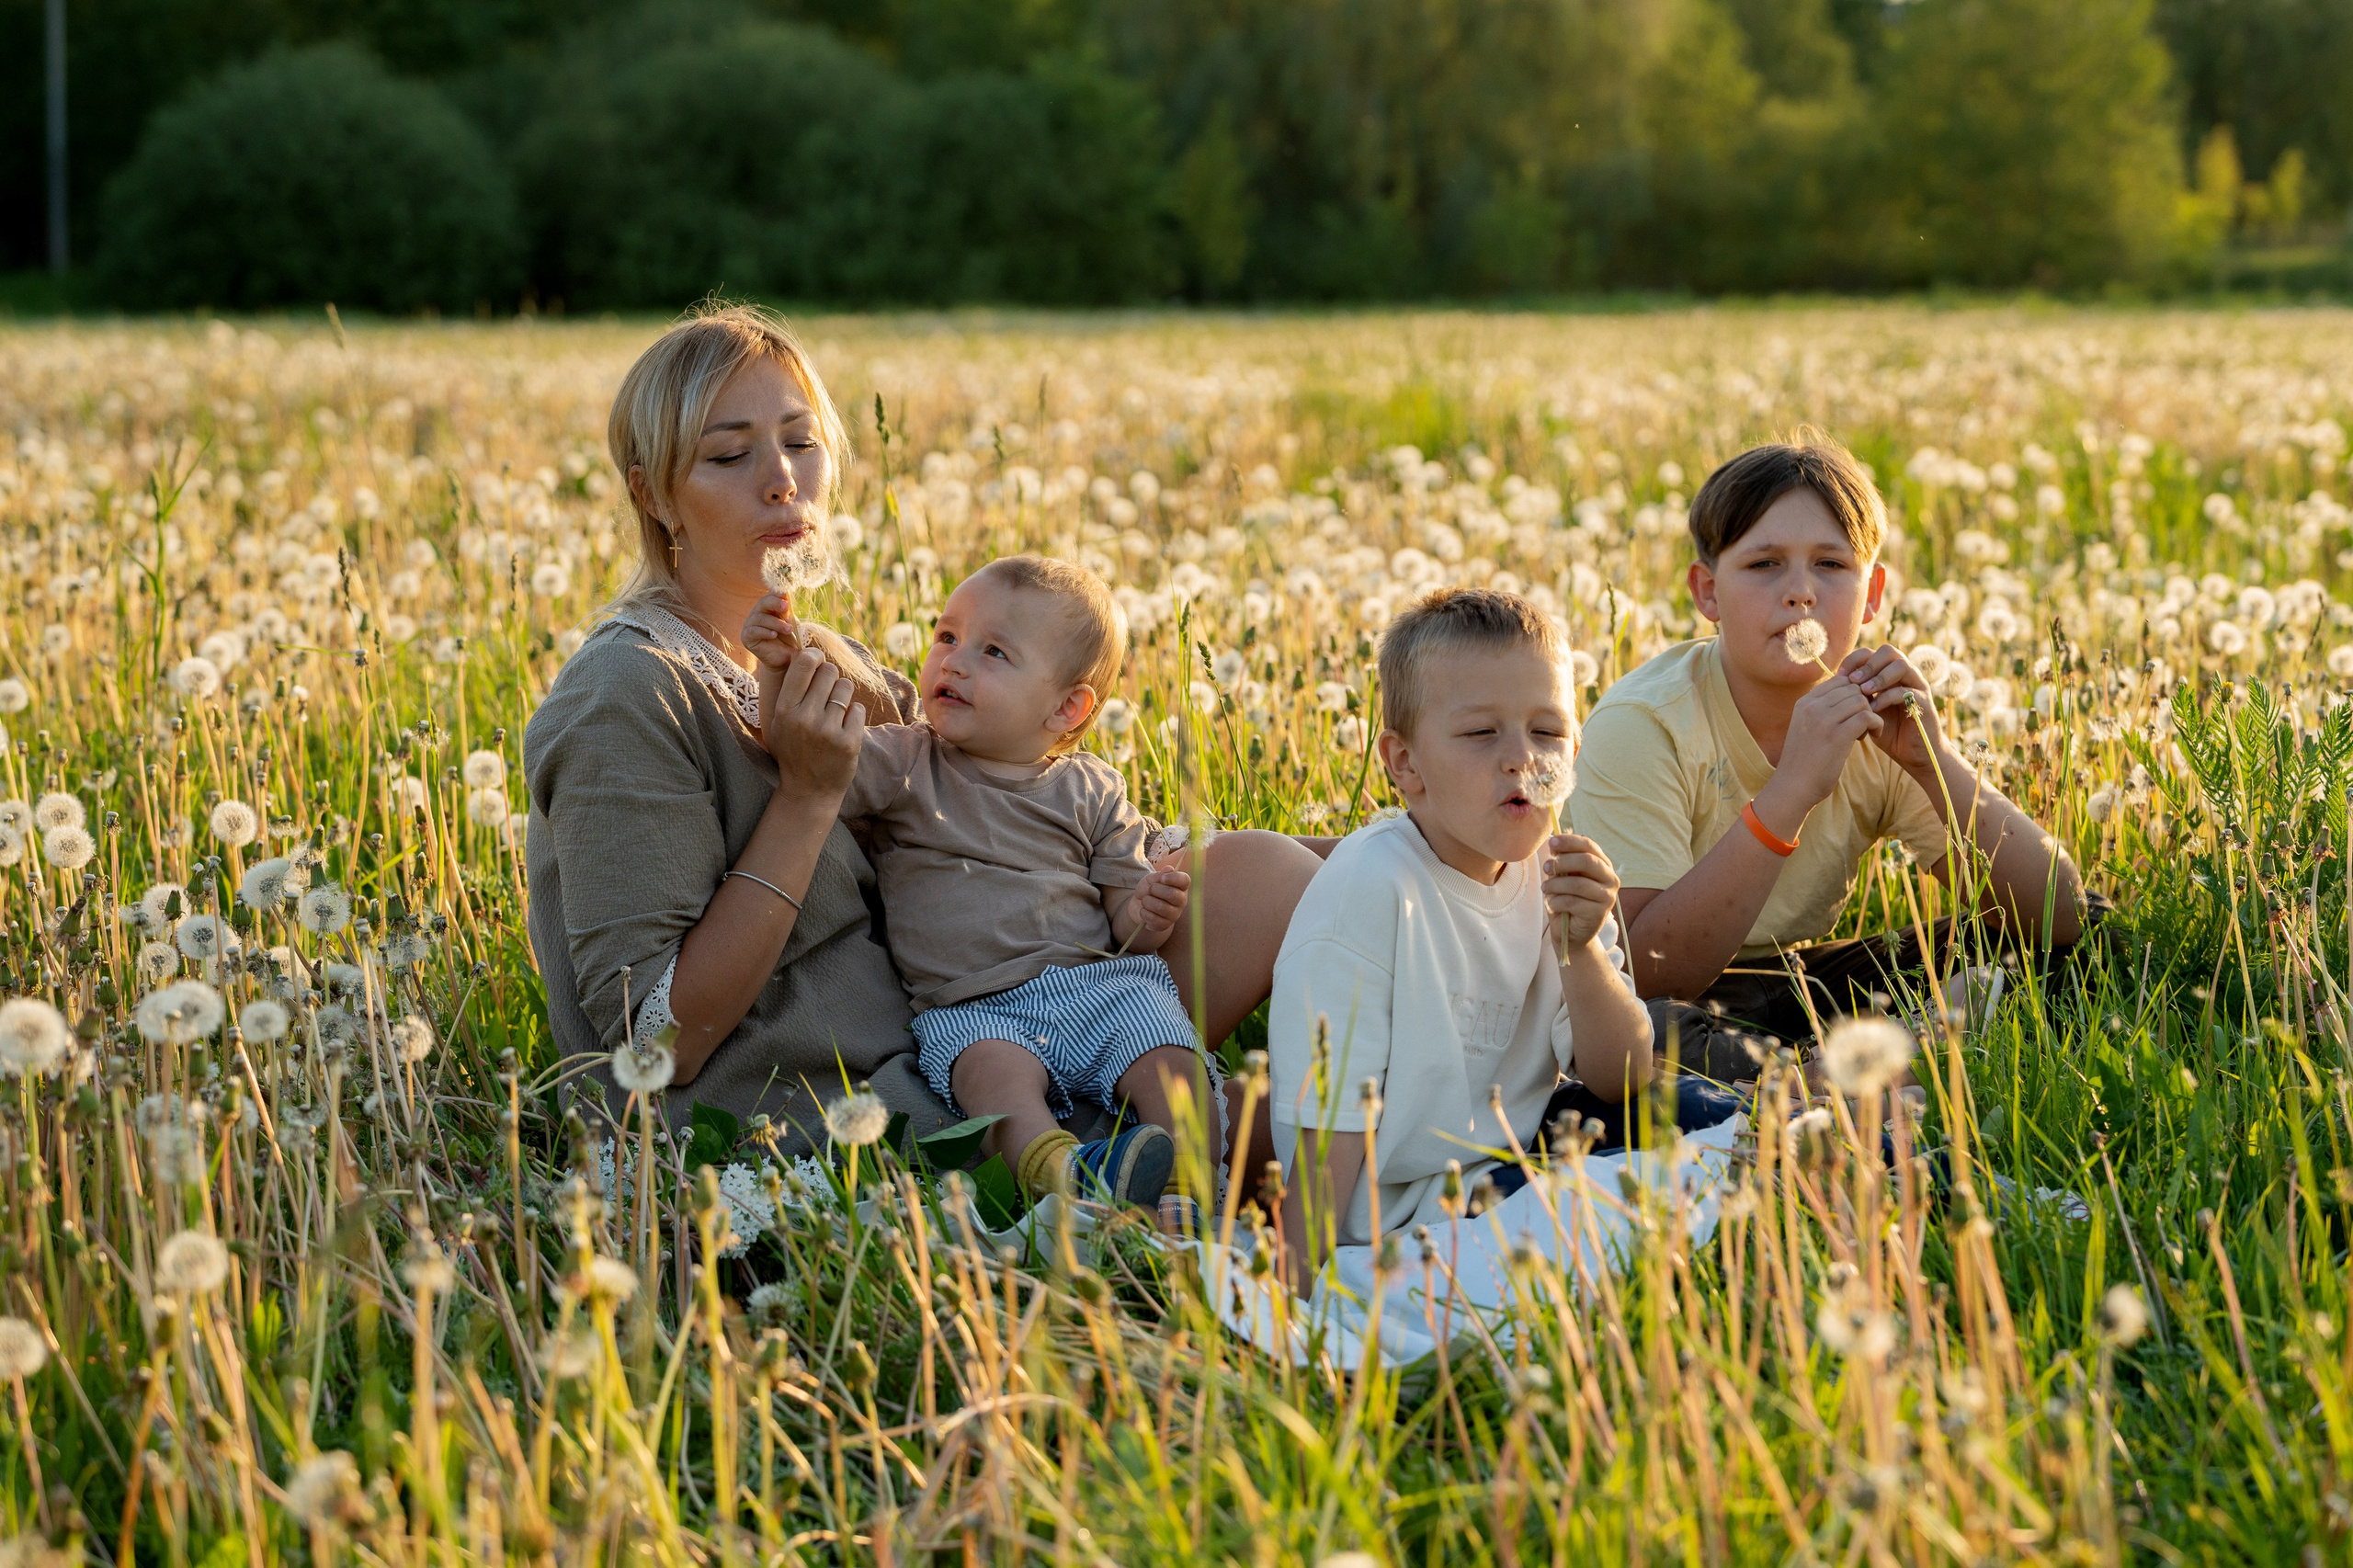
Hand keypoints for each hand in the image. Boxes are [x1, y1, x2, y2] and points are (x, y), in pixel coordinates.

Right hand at [742, 594, 801, 726]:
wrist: (786, 662)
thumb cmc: (791, 641)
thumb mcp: (792, 624)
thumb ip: (788, 611)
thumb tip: (787, 596)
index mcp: (769, 607)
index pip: (770, 594)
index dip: (777, 593)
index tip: (786, 593)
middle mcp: (757, 613)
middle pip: (763, 602)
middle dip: (775, 603)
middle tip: (786, 607)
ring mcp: (750, 625)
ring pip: (759, 617)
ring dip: (774, 622)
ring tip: (788, 630)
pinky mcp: (747, 637)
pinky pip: (753, 631)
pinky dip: (764, 631)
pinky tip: (774, 635)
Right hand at [761, 643, 864, 801]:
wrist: (809, 790)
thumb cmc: (794, 750)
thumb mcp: (779, 722)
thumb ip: (790, 690)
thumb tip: (806, 651)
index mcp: (784, 710)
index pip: (804, 664)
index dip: (814, 657)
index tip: (817, 662)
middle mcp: (804, 718)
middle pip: (829, 671)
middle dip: (830, 678)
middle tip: (827, 693)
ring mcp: (828, 730)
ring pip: (845, 687)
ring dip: (843, 696)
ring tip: (834, 713)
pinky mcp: (849, 742)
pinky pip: (858, 708)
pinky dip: (853, 716)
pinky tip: (843, 728)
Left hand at [1113, 862, 1191, 951]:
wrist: (1139, 906)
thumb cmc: (1149, 890)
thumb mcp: (1151, 879)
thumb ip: (1159, 875)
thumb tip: (1169, 869)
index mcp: (1181, 886)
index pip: (1185, 880)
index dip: (1174, 878)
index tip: (1162, 878)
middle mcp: (1181, 900)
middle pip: (1173, 894)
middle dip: (1156, 890)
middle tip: (1150, 889)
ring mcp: (1174, 914)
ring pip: (1162, 907)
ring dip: (1148, 901)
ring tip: (1145, 900)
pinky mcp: (1165, 925)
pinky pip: (1154, 919)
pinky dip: (1144, 912)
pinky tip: (1143, 910)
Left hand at [1542, 832, 1619, 951]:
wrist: (1573, 932)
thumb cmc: (1568, 900)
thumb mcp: (1564, 877)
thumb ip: (1562, 861)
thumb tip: (1554, 844)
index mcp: (1603, 865)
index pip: (1589, 846)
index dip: (1570, 841)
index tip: (1551, 842)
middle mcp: (1610, 879)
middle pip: (1586, 861)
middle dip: (1562, 862)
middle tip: (1546, 867)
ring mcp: (1607, 897)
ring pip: (1578, 883)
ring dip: (1556, 884)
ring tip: (1546, 888)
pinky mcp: (1598, 913)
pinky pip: (1572, 902)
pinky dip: (1556, 901)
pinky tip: (1553, 904)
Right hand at [1776, 666, 1885, 806]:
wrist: (1793, 788)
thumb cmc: (1803, 761)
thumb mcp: (1806, 728)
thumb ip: (1822, 710)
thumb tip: (1850, 696)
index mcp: (1804, 702)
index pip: (1839, 680)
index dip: (1854, 693)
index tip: (1855, 712)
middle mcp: (1811, 707)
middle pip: (1853, 688)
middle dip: (1864, 703)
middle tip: (1863, 723)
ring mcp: (1823, 720)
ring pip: (1861, 701)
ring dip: (1870, 715)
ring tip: (1865, 732)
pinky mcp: (1837, 736)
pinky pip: (1867, 717)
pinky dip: (1876, 725)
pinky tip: (1872, 736)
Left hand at [1837, 642, 1943, 775]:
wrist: (1912, 754)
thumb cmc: (1887, 731)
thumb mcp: (1866, 711)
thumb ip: (1854, 696)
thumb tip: (1830, 683)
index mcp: (1889, 674)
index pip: (1871, 652)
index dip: (1854, 659)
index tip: (1839, 675)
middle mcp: (1905, 675)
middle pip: (1888, 651)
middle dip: (1868, 664)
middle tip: (1853, 680)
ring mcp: (1916, 686)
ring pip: (1901, 666)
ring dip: (1879, 677)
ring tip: (1863, 691)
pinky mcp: (1924, 702)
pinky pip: (1906, 691)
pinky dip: (1887, 697)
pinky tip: (1873, 709)